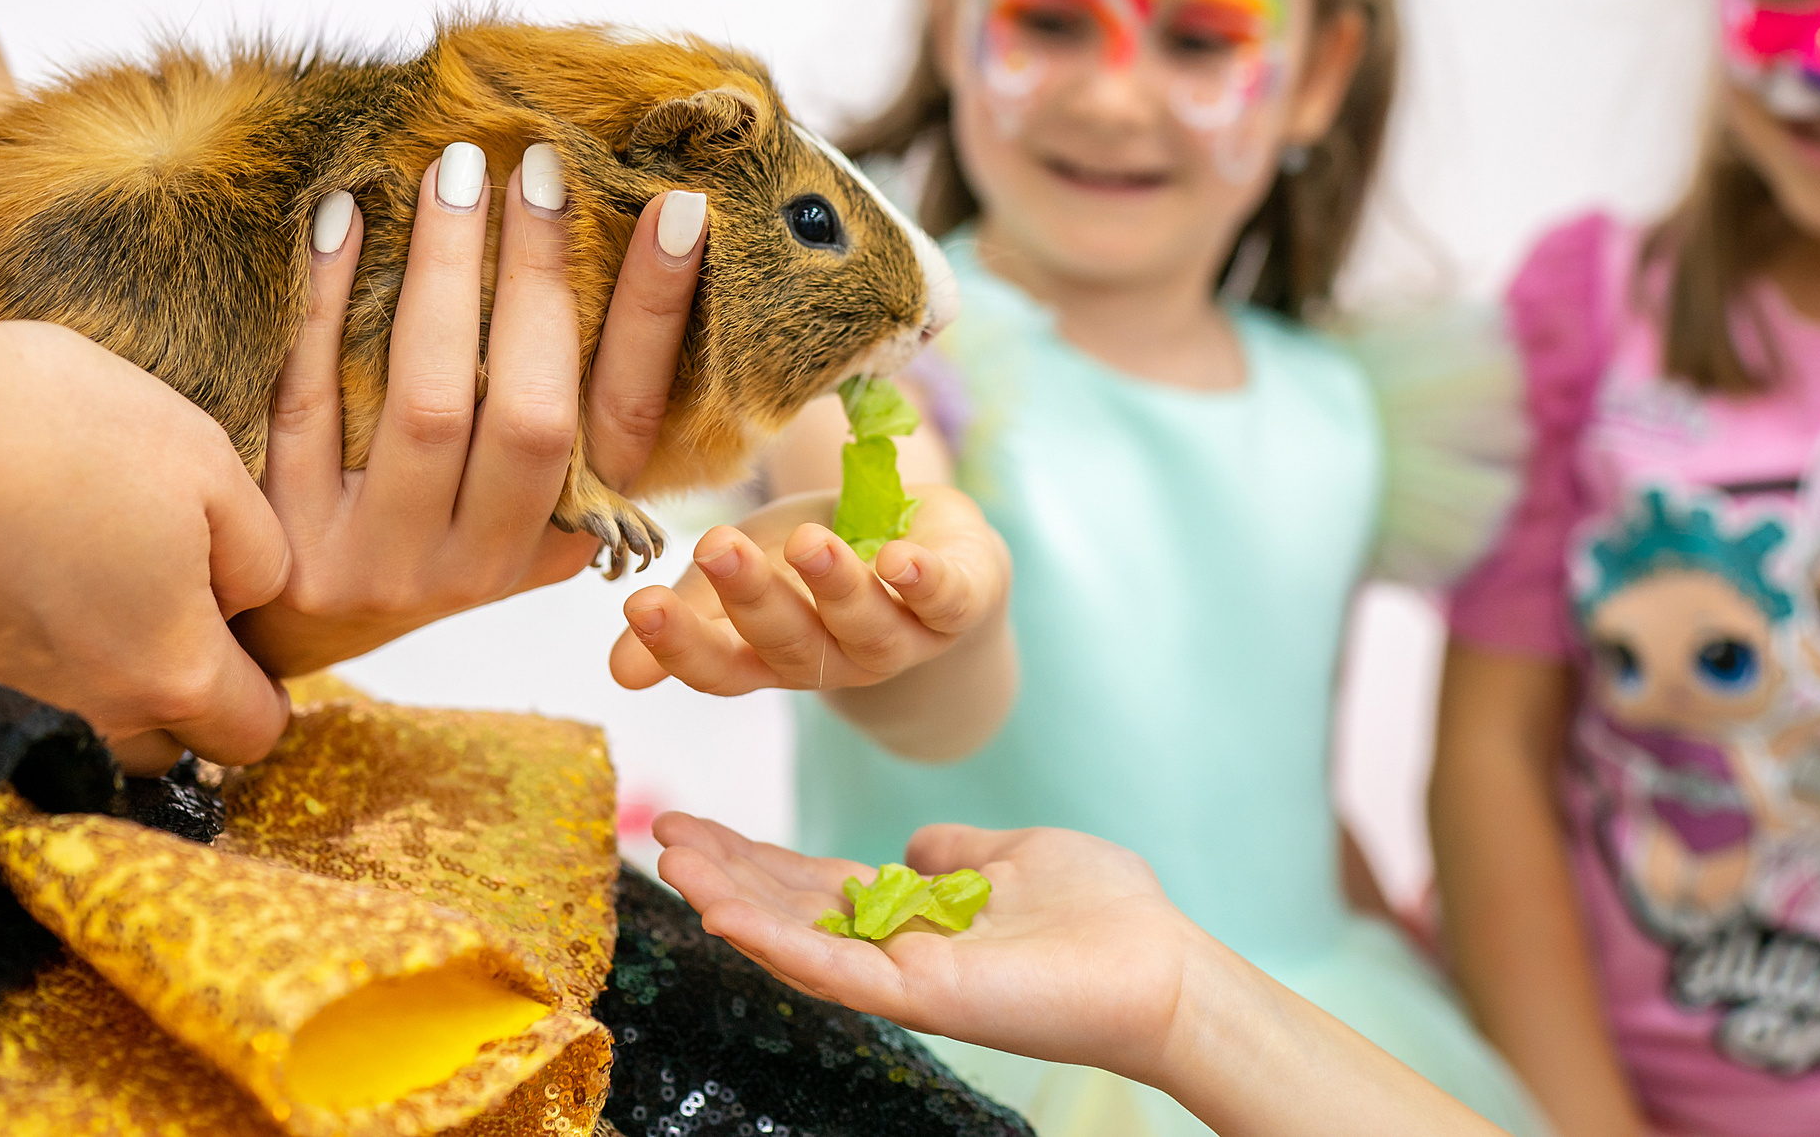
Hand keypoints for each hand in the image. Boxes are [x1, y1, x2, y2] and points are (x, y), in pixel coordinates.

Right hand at [0, 317, 290, 775]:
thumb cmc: (50, 431)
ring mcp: (4, 710)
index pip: (254, 729)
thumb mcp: (201, 459)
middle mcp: (90, 719)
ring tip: (82, 586)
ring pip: (85, 729)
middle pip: (167, 745)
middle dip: (182, 692)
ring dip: (99, 684)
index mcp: (174, 672)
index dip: (263, 679)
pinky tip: (10, 581)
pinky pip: (5, 697)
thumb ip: (256, 551)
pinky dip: (19, 658)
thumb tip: (250, 602)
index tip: (239, 621)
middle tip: (162, 594)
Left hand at [236, 148, 702, 677]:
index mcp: (556, 538)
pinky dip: (326, 301)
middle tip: (540, 163)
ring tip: (452, 171)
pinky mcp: (287, 542)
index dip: (655, 314)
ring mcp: (382, 561)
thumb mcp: (505, 481)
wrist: (284, 621)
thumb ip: (557, 391)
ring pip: (427, 404)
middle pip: (531, 414)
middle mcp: (480, 564)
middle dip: (540, 277)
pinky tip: (343, 220)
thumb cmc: (415, 514)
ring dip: (444, 273)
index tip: (678, 208)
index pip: (626, 417)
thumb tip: (630, 227)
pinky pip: (309, 398)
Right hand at [608, 484, 1009, 694]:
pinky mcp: (961, 601)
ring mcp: (901, 638)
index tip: (638, 603)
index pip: (720, 667)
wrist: (924, 543)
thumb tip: (618, 673)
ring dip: (836, 586)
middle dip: (752, 598)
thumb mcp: (747, 571)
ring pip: (866, 627)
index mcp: (773, 656)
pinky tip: (902, 559)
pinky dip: (926, 581)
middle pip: (790, 644)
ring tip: (808, 543)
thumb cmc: (813, 562)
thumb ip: (689, 614)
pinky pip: (947, 600)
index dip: (680, 643)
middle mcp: (835, 660)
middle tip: (717, 546)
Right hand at [656, 816, 1509, 1136]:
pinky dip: (773, 940)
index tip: (694, 823)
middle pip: (787, 908)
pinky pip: (832, 969)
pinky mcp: (919, 996)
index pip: (813, 884)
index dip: (752, 855)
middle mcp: (894, 949)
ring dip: (728, 900)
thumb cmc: (1107, 912)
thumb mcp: (1016, 855)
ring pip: (794, 939)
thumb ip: (958, 853)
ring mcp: (901, 976)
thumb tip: (917, 845)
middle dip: (721, 872)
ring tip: (670, 859)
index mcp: (913, 914)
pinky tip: (721, 910)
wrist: (1163, 967)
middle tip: (656, 834)